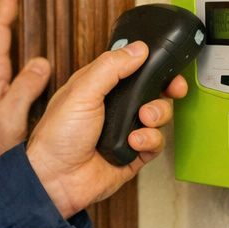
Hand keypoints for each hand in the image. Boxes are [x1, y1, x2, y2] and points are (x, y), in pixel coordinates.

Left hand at [25, 41, 188, 217]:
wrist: (56, 179)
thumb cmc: (57, 136)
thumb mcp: (81, 92)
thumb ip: (110, 67)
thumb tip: (138, 48)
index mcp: (98, 87)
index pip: (131, 68)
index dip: (150, 64)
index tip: (165, 63)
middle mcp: (113, 107)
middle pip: (152, 91)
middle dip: (165, 89)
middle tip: (172, 89)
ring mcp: (124, 130)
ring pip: (159, 116)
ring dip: (157, 114)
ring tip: (143, 118)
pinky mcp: (134, 154)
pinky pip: (156, 143)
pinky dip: (150, 140)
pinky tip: (134, 141)